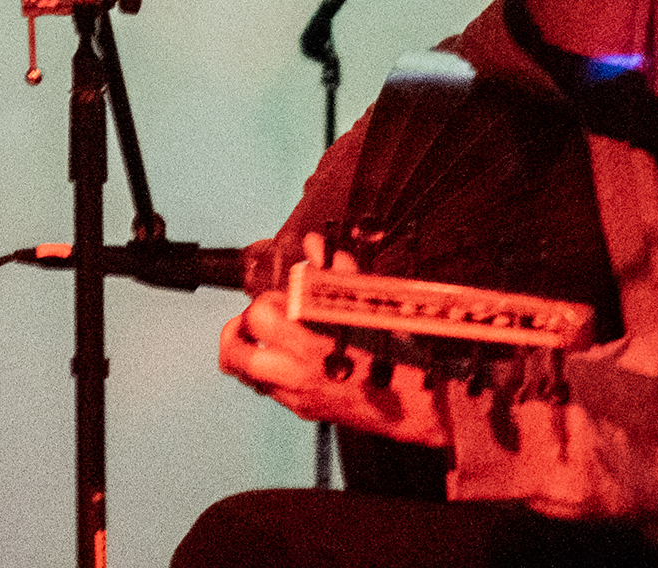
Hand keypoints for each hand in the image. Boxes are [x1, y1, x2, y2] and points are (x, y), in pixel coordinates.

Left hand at [217, 233, 451, 447]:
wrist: (422, 406)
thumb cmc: (399, 354)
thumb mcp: (369, 306)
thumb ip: (336, 275)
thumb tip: (314, 246)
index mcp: (315, 340)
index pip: (261, 314)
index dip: (267, 300)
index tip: (283, 297)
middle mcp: (299, 371)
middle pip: (235, 352)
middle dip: (237, 331)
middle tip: (253, 321)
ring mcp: (298, 395)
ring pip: (244, 375)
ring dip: (243, 353)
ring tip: (257, 341)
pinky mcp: (304, 411)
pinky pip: (267, 391)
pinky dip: (266, 373)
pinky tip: (283, 362)